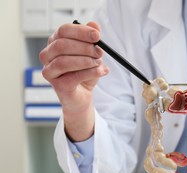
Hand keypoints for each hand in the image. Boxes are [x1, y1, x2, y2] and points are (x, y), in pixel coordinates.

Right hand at [39, 22, 108, 140]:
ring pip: (64, 62)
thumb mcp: (92, 54)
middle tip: (100, 51)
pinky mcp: (57, 86)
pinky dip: (90, 73)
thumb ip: (92, 39)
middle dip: (85, 47)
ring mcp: (50, 71)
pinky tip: (101, 72)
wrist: (83, 95)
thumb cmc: (84, 72)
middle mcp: (48, 55)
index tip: (97, 36)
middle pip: (62, 45)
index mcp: (55, 42)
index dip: (81, 32)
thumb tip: (94, 25)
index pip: (64, 31)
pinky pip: (73, 77)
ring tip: (99, 63)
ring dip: (86, 61)